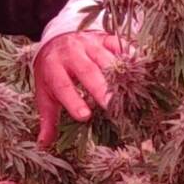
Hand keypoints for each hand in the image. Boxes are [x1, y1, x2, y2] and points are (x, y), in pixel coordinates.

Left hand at [34, 31, 124, 146]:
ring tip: (130, 91)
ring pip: (105, 58)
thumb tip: (43, 145)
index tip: (85, 116)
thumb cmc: (52, 72)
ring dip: (117, 74)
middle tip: (111, 105)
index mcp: (54, 69)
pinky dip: (130, 55)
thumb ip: (48, 119)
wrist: (57, 38)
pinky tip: (140, 68)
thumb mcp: (45, 93)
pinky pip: (119, 44)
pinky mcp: (104, 38)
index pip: (63, 86)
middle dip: (99, 87)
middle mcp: (71, 54)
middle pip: (87, 71)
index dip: (73, 101)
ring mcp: (89, 44)